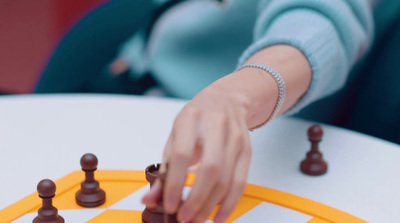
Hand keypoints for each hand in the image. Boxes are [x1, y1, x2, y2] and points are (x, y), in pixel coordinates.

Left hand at [142, 83, 251, 222]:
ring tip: (197, 219)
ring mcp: (235, 138)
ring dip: (211, 205)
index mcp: (190, 119)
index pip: (182, 155)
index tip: (169, 205)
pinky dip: (230, 203)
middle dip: (197, 199)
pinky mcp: (247, 150)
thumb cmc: (196, 119)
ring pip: (226, 178)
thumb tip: (150, 200)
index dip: (175, 183)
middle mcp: (215, 126)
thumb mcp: (174, 136)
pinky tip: (218, 217)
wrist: (227, 100)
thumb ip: (163, 169)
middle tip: (184, 218)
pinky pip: (241, 181)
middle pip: (210, 169)